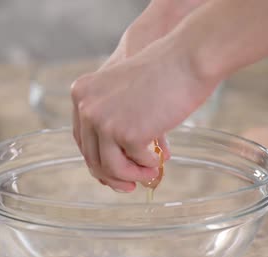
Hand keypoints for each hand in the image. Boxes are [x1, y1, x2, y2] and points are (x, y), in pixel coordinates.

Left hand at [71, 36, 217, 191]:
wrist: (186, 59)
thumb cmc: (163, 73)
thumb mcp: (127, 94)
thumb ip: (117, 122)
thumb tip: (124, 163)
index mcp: (81, 93)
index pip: (82, 139)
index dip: (97, 159)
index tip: (112, 172)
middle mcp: (86, 107)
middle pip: (91, 157)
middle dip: (112, 176)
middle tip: (129, 186)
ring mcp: (103, 121)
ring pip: (109, 166)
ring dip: (130, 176)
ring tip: (148, 175)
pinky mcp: (125, 133)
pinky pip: (134, 162)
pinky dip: (147, 165)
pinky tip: (159, 159)